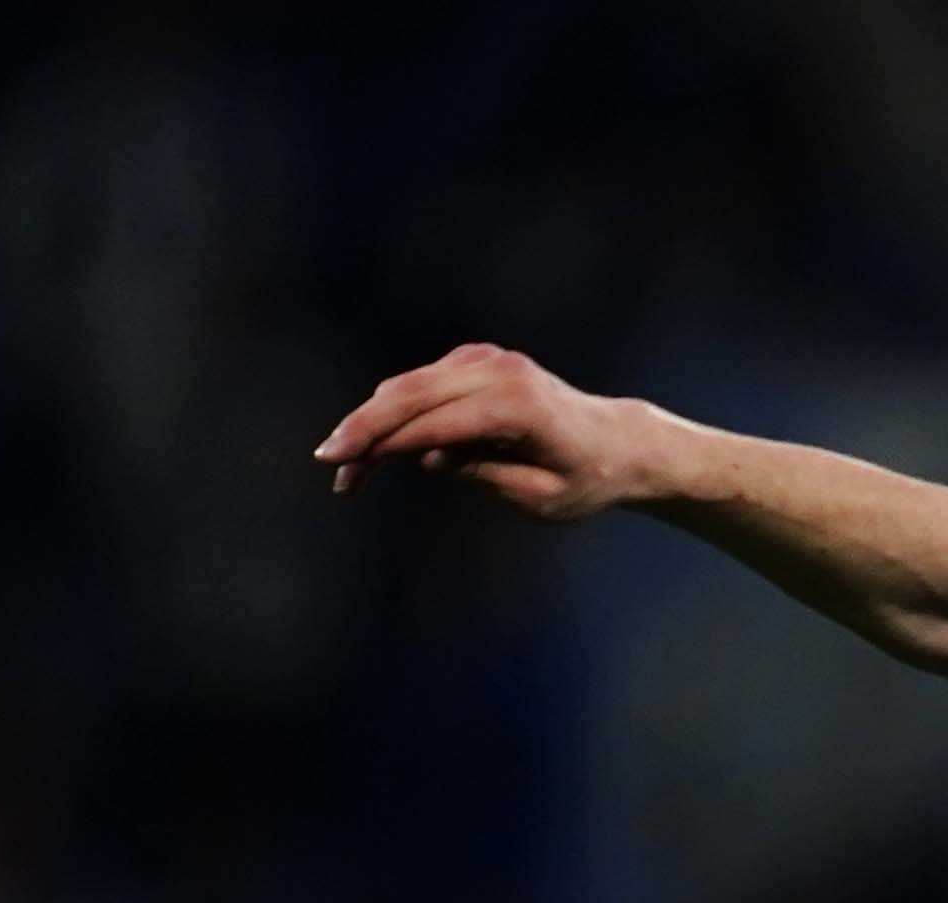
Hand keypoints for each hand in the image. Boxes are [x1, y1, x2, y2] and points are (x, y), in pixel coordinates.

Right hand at [315, 346, 678, 518]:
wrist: (618, 443)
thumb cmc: (585, 480)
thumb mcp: (542, 498)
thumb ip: (486, 476)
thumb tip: (427, 457)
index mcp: (518, 407)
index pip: (435, 423)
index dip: (385, 443)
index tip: (345, 465)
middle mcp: (498, 371)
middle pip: (410, 395)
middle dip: (364, 429)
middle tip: (329, 462)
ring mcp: (484, 360)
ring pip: (409, 387)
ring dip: (373, 424)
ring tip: (350, 469)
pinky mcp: (474, 360)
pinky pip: (422, 386)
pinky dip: (395, 412)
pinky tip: (378, 449)